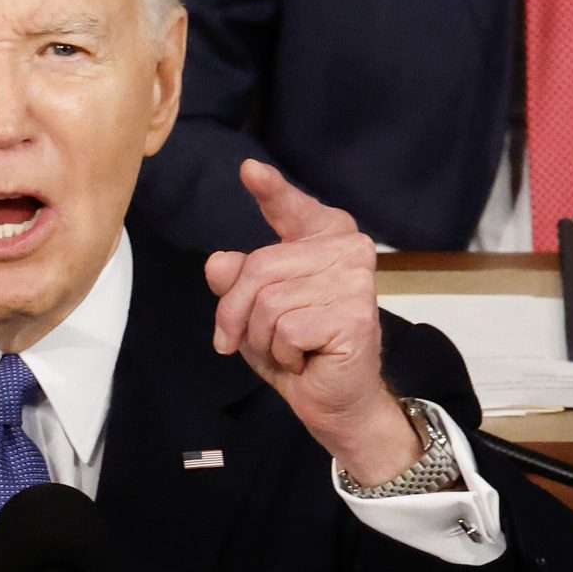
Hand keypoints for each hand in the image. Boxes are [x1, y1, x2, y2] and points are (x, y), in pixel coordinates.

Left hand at [205, 161, 418, 484]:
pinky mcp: (353, 315)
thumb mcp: (254, 312)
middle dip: (237, 314)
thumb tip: (218, 264)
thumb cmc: (297, 350)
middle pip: (257, 269)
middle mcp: (347, 251)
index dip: (271, 191)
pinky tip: (307, 359)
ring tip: (289, 350)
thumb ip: (237, 282)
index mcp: (326, 239)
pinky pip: (284, 329)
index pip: (292, 209)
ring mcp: (354, 281)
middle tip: (249, 341)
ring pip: (267, 302)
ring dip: (262, 339)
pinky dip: (282, 354)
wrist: (334, 400)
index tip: (249, 171)